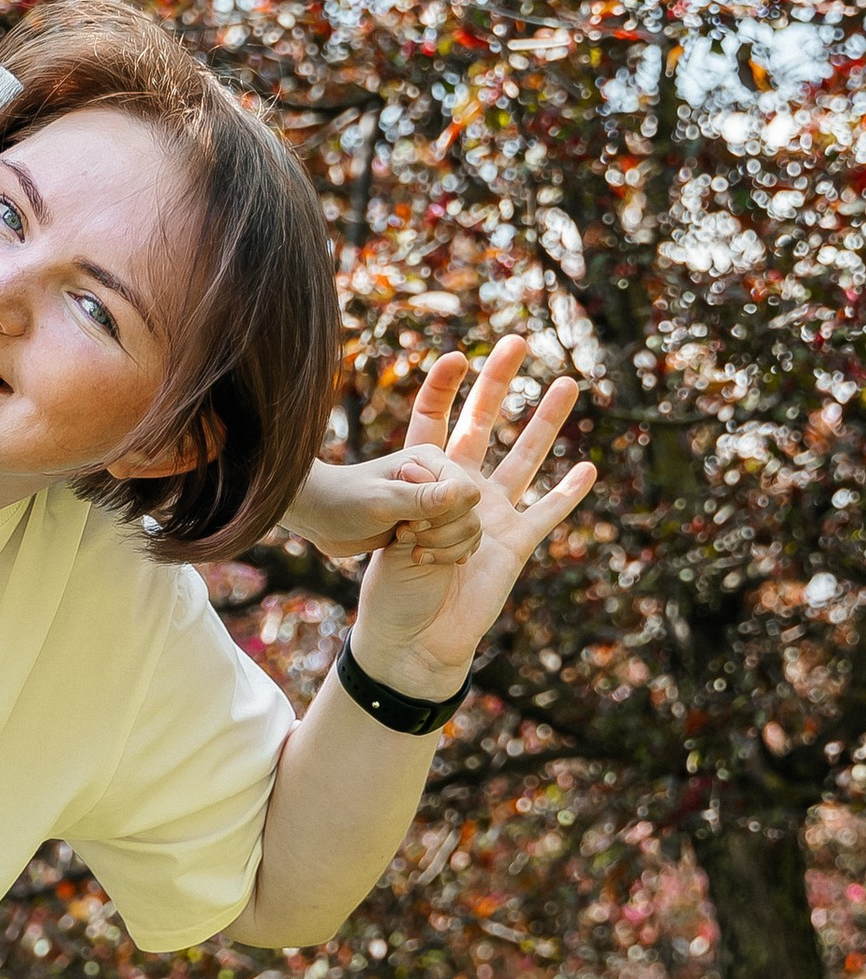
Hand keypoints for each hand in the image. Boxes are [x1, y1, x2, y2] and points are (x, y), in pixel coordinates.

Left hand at [286, 446, 482, 564]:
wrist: (318, 515)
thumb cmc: (342, 500)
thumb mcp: (379, 501)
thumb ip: (418, 498)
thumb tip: (460, 494)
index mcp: (431, 462)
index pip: (468, 493)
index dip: (446, 516)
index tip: (410, 524)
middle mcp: (439, 480)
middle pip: (472, 514)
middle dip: (445, 534)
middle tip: (406, 537)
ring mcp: (436, 504)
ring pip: (469, 531)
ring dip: (446, 547)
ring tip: (413, 552)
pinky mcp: (430, 525)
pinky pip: (458, 543)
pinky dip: (446, 554)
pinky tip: (421, 558)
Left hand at [347, 340, 595, 702]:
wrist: (414, 637)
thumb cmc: (390, 588)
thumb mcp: (391, 534)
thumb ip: (421, 505)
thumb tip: (455, 482)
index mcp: (422, 479)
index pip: (432, 422)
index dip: (442, 388)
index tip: (456, 355)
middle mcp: (460, 488)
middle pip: (484, 425)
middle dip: (499, 384)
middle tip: (517, 341)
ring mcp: (492, 513)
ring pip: (524, 458)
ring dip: (545, 422)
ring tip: (567, 383)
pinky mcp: (515, 544)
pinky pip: (547, 513)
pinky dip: (567, 492)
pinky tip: (588, 468)